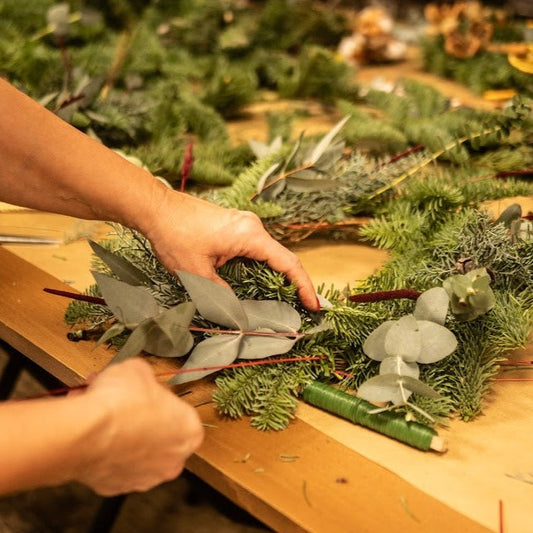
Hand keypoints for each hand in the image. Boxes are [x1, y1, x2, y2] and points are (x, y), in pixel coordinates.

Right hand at [77, 359, 203, 495]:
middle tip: (122, 399)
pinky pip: (113, 464)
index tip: (145, 390)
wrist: (86, 431)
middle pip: (159, 433)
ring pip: (135, 450)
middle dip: (140, 416)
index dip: (160, 398)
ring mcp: (145, 478)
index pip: (180, 411)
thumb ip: (145, 376)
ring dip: (121, 432)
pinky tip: (92, 430)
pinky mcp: (116, 487)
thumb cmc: (120, 403)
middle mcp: (172, 460)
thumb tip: (138, 377)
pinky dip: (103, 449)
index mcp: (189, 431)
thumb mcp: (139, 369)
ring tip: (101, 409)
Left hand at [141, 188, 319, 310]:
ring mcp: (244, 223)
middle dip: (293, 284)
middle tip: (302, 308)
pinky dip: (262, 267)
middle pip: (282, 258)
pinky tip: (259, 283)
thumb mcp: (196, 273)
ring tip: (284, 300)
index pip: (287, 263)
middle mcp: (253, 226)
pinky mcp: (235, 225)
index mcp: (250, 235)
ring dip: (276, 276)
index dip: (303, 286)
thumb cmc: (174, 235)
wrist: (156, 207)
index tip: (313, 305)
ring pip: (268, 254)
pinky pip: (256, 249)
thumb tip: (237, 316)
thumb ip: (220, 296)